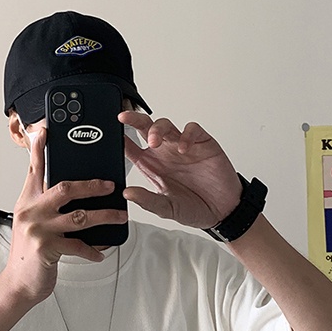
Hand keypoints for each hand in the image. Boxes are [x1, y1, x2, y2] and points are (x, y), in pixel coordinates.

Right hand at [2, 127, 127, 304]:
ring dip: (104, 216)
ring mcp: (39, 230)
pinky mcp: (47, 249)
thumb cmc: (29, 255)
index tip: (47, 130)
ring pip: (79, 217)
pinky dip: (93, 249)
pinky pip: (78, 245)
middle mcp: (31, 211)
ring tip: (120, 216)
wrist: (18, 284)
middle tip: (111, 185)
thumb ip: (44, 205)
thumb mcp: (31, 224)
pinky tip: (101, 252)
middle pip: (64, 187)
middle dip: (91, 185)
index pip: (35, 169)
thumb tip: (67, 191)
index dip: (40, 149)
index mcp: (27, 201)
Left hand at [118, 110, 242, 228]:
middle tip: (124, 119)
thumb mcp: (166, 208)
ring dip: (157, 129)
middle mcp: (164, 153)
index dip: (120, 138)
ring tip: (155, 141)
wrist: (222, 211)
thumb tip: (127, 193)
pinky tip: (183, 148)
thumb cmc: (193, 208)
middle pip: (145, 128)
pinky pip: (192, 130)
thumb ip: (147, 200)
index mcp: (152, 166)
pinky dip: (186, 135)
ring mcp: (182, 146)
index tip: (110, 133)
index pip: (131, 148)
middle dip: (134, 120)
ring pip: (166, 125)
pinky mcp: (201, 143)